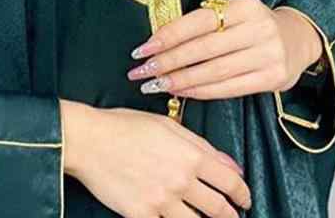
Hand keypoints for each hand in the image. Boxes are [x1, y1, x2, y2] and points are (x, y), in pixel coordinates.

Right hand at [61, 100, 251, 216]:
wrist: (89, 140)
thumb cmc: (124, 125)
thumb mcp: (166, 124)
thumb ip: (200, 144)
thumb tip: (229, 163)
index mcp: (189, 154)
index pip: (230, 181)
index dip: (243, 193)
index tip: (244, 198)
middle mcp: (180, 180)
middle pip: (219, 209)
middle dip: (231, 215)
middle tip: (233, 215)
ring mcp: (162, 201)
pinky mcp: (142, 215)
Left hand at [125, 0, 323, 99]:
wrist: (298, 39)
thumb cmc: (252, 24)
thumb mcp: (234, 11)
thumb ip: (205, 21)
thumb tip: (160, 39)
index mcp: (245, 6)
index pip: (199, 22)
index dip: (168, 36)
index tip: (143, 49)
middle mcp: (258, 29)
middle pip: (204, 49)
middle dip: (169, 62)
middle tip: (142, 71)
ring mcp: (269, 55)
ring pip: (214, 72)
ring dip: (181, 81)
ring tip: (156, 85)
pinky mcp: (273, 79)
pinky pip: (230, 88)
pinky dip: (202, 91)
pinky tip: (182, 92)